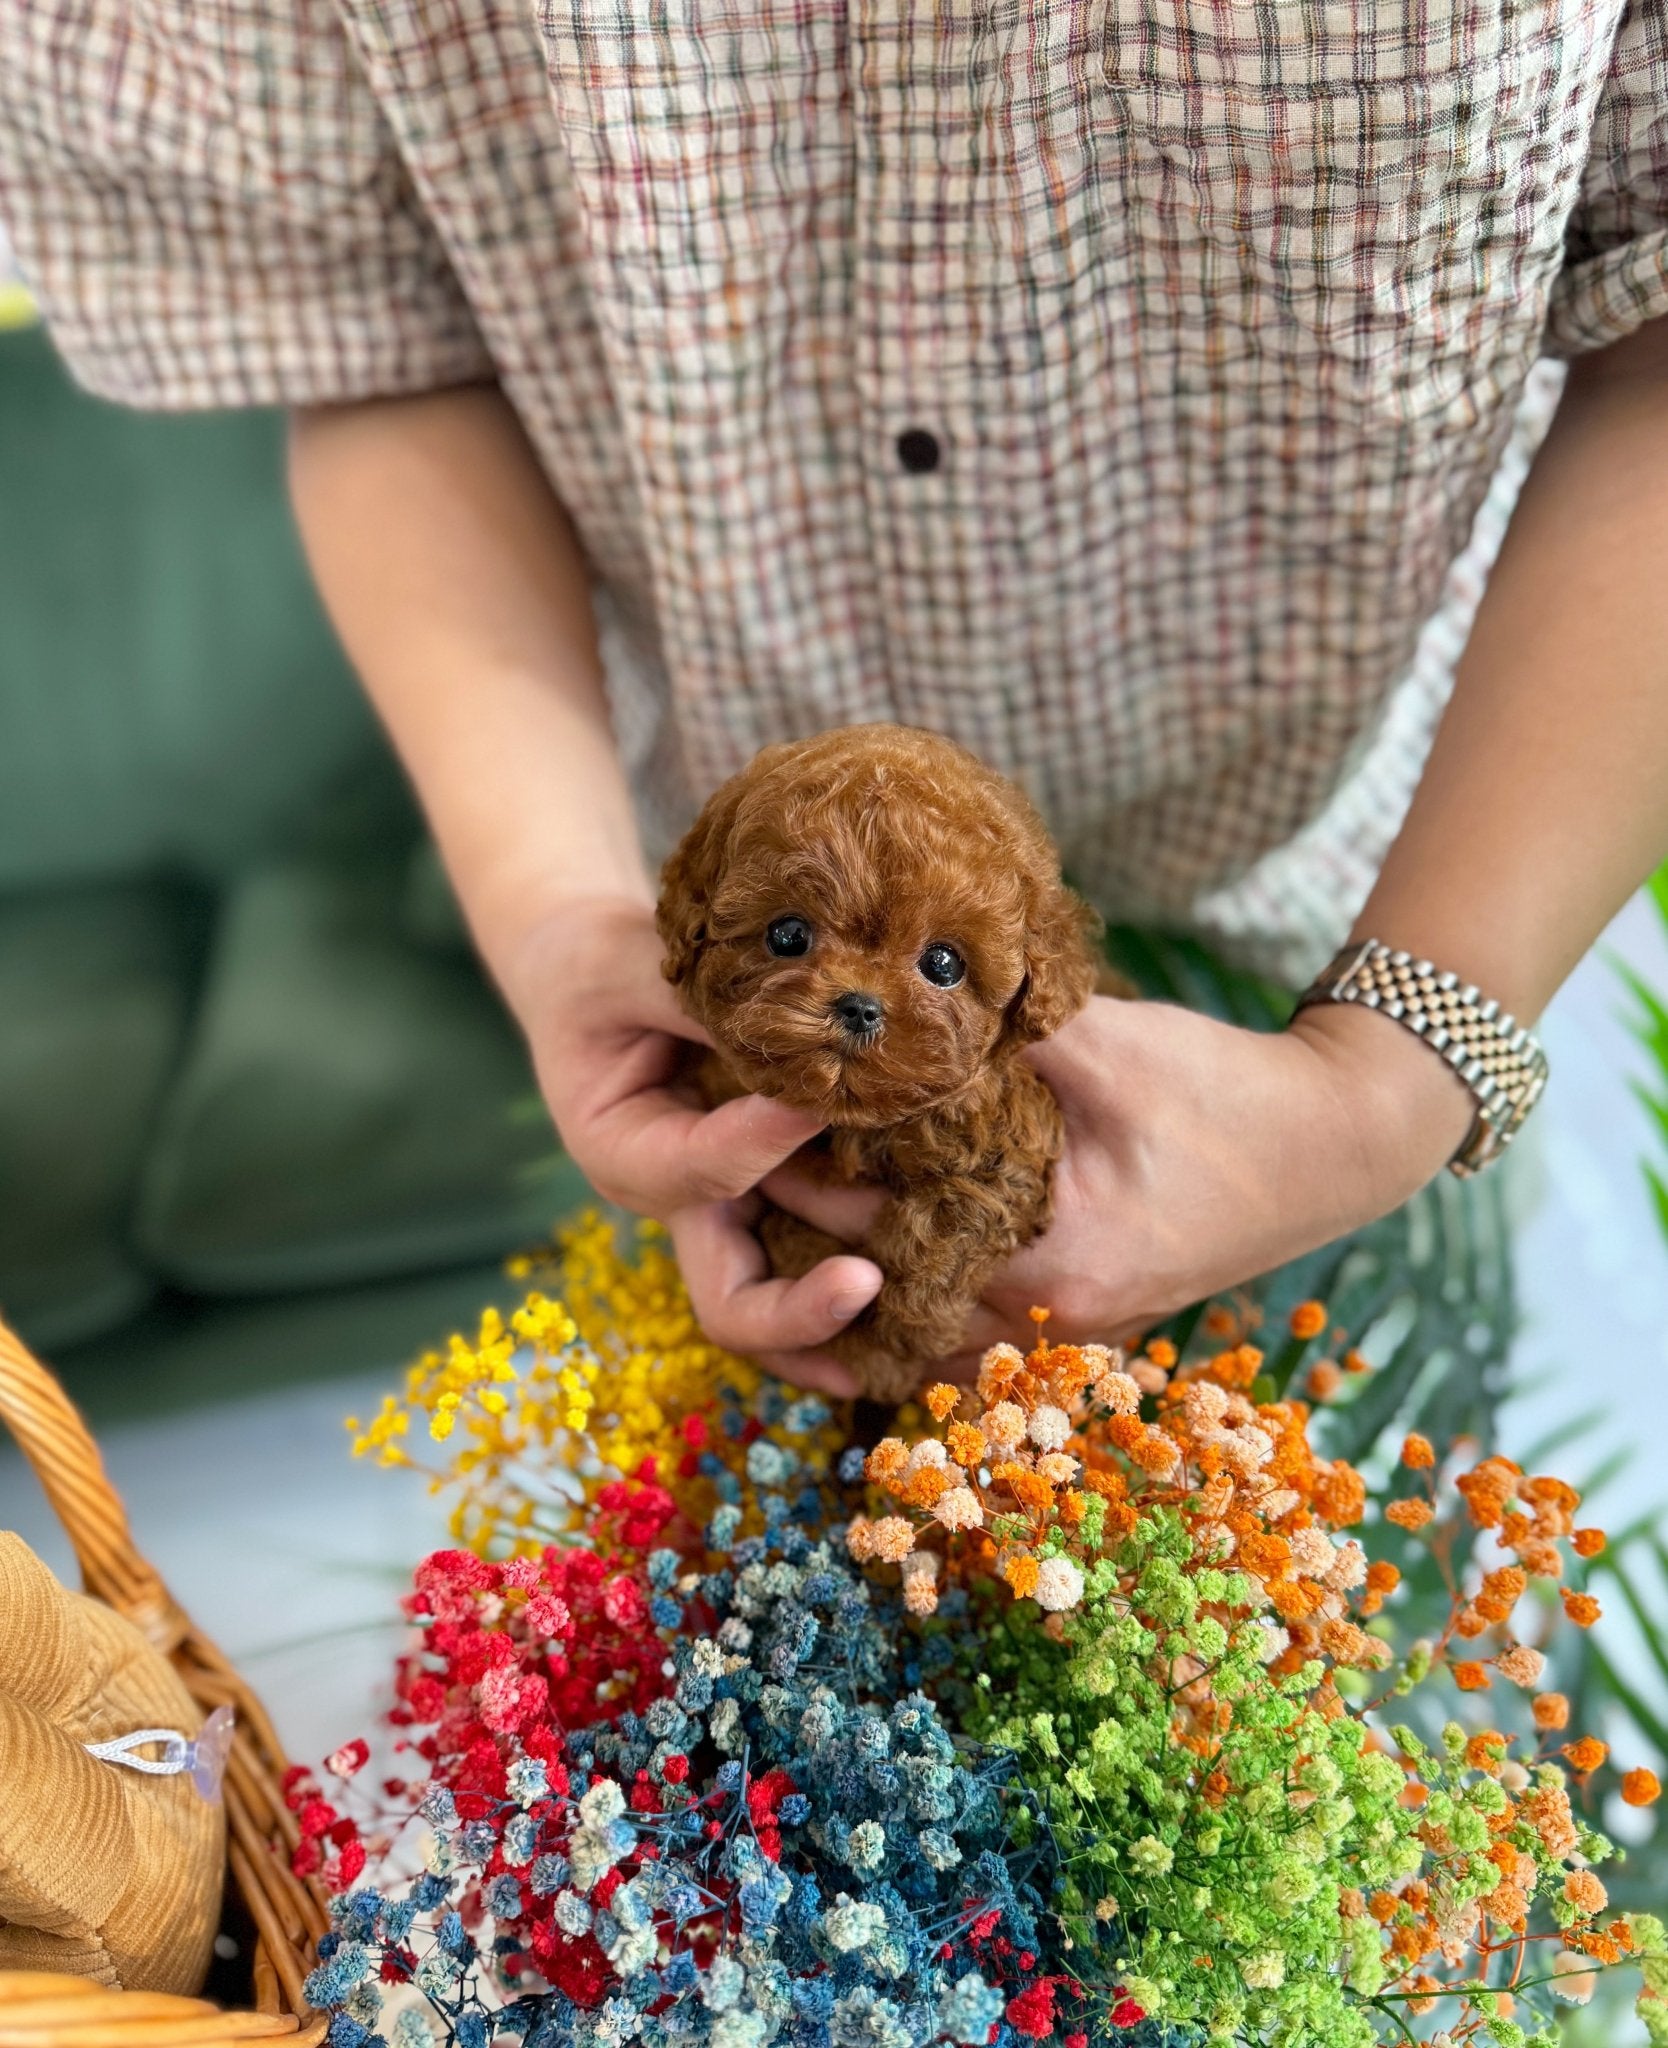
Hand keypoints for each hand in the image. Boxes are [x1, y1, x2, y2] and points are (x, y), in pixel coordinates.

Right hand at [503, 897, 882, 1372]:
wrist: (593, 980)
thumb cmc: (604, 967)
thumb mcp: (634, 968)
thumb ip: (706, 1000)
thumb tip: (811, 1012)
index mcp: (626, 1154)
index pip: (703, 1168)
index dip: (764, 1141)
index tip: (823, 1101)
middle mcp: (681, 1209)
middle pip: (730, 1302)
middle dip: (798, 1310)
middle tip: (867, 1283)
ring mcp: (731, 1216)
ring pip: (782, 1312)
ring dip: (847, 1332)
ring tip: (925, 1344)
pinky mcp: (775, 1202)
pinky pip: (819, 1264)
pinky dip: (867, 1295)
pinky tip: (940, 1304)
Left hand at [754, 992, 1475, 1387]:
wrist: (1336, 1144)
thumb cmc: (1228, 1092)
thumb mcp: (1106, 1044)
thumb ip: (995, 1024)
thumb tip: (883, 981)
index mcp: (1046, 1258)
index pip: (878, 1226)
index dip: (801, 1163)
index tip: (745, 1109)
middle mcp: (1047, 1315)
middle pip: (885, 1282)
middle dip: (809, 1212)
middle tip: (735, 1144)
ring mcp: (1068, 1327)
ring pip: (921, 1315)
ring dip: (855, 1256)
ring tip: (783, 1184)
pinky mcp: (1081, 1311)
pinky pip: (968, 1315)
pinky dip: (914, 1277)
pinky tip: (869, 1226)